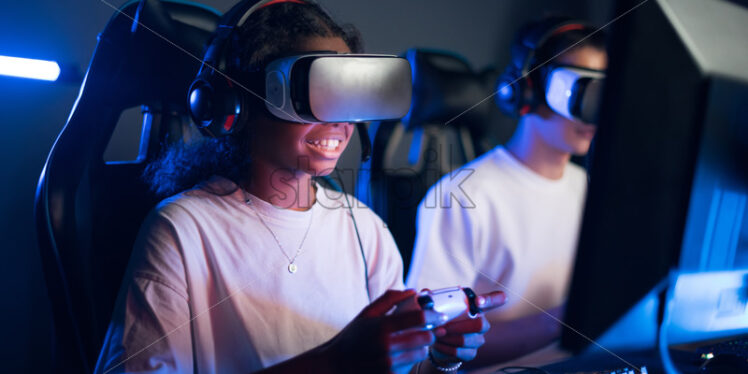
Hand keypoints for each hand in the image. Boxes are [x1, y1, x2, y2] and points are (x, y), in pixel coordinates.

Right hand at [321, 289, 445, 373]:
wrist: (335, 365)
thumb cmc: (352, 337)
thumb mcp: (367, 314)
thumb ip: (390, 300)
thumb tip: (412, 290)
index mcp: (382, 327)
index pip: (419, 318)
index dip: (433, 315)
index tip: (439, 315)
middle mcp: (388, 346)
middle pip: (426, 337)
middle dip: (430, 332)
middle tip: (428, 330)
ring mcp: (390, 364)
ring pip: (421, 353)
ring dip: (422, 347)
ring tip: (413, 343)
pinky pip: (411, 366)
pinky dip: (411, 359)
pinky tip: (402, 355)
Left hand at [430, 290, 505, 363]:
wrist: (438, 342)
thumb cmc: (442, 319)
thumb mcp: (439, 307)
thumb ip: (435, 299)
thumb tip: (426, 292)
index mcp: (477, 307)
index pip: (496, 299)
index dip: (491, 299)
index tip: (478, 301)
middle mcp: (481, 322)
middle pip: (481, 324)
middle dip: (460, 325)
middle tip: (442, 326)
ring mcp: (477, 339)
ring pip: (469, 340)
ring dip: (450, 337)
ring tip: (436, 333)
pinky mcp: (470, 353)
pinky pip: (461, 351)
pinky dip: (446, 347)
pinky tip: (438, 343)